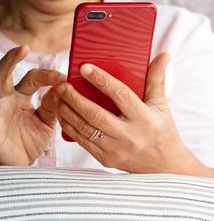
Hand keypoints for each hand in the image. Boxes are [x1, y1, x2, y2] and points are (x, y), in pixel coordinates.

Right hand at [0, 45, 65, 166]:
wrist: (17, 166)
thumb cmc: (30, 141)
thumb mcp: (47, 123)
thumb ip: (52, 106)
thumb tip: (63, 88)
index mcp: (20, 96)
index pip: (31, 78)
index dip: (47, 75)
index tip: (64, 78)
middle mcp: (5, 101)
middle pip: (3, 75)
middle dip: (10, 60)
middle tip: (21, 48)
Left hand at [56, 52, 205, 174]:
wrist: (162, 165)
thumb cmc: (160, 130)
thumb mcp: (161, 105)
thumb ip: (156, 79)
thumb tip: (163, 55)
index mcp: (144, 118)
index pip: (120, 95)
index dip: (101, 80)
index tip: (84, 67)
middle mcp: (130, 135)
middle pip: (95, 114)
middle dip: (75, 98)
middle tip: (62, 84)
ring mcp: (116, 149)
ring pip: (85, 128)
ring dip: (67, 111)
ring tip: (58, 97)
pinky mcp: (106, 159)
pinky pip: (82, 141)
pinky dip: (69, 126)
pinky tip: (62, 114)